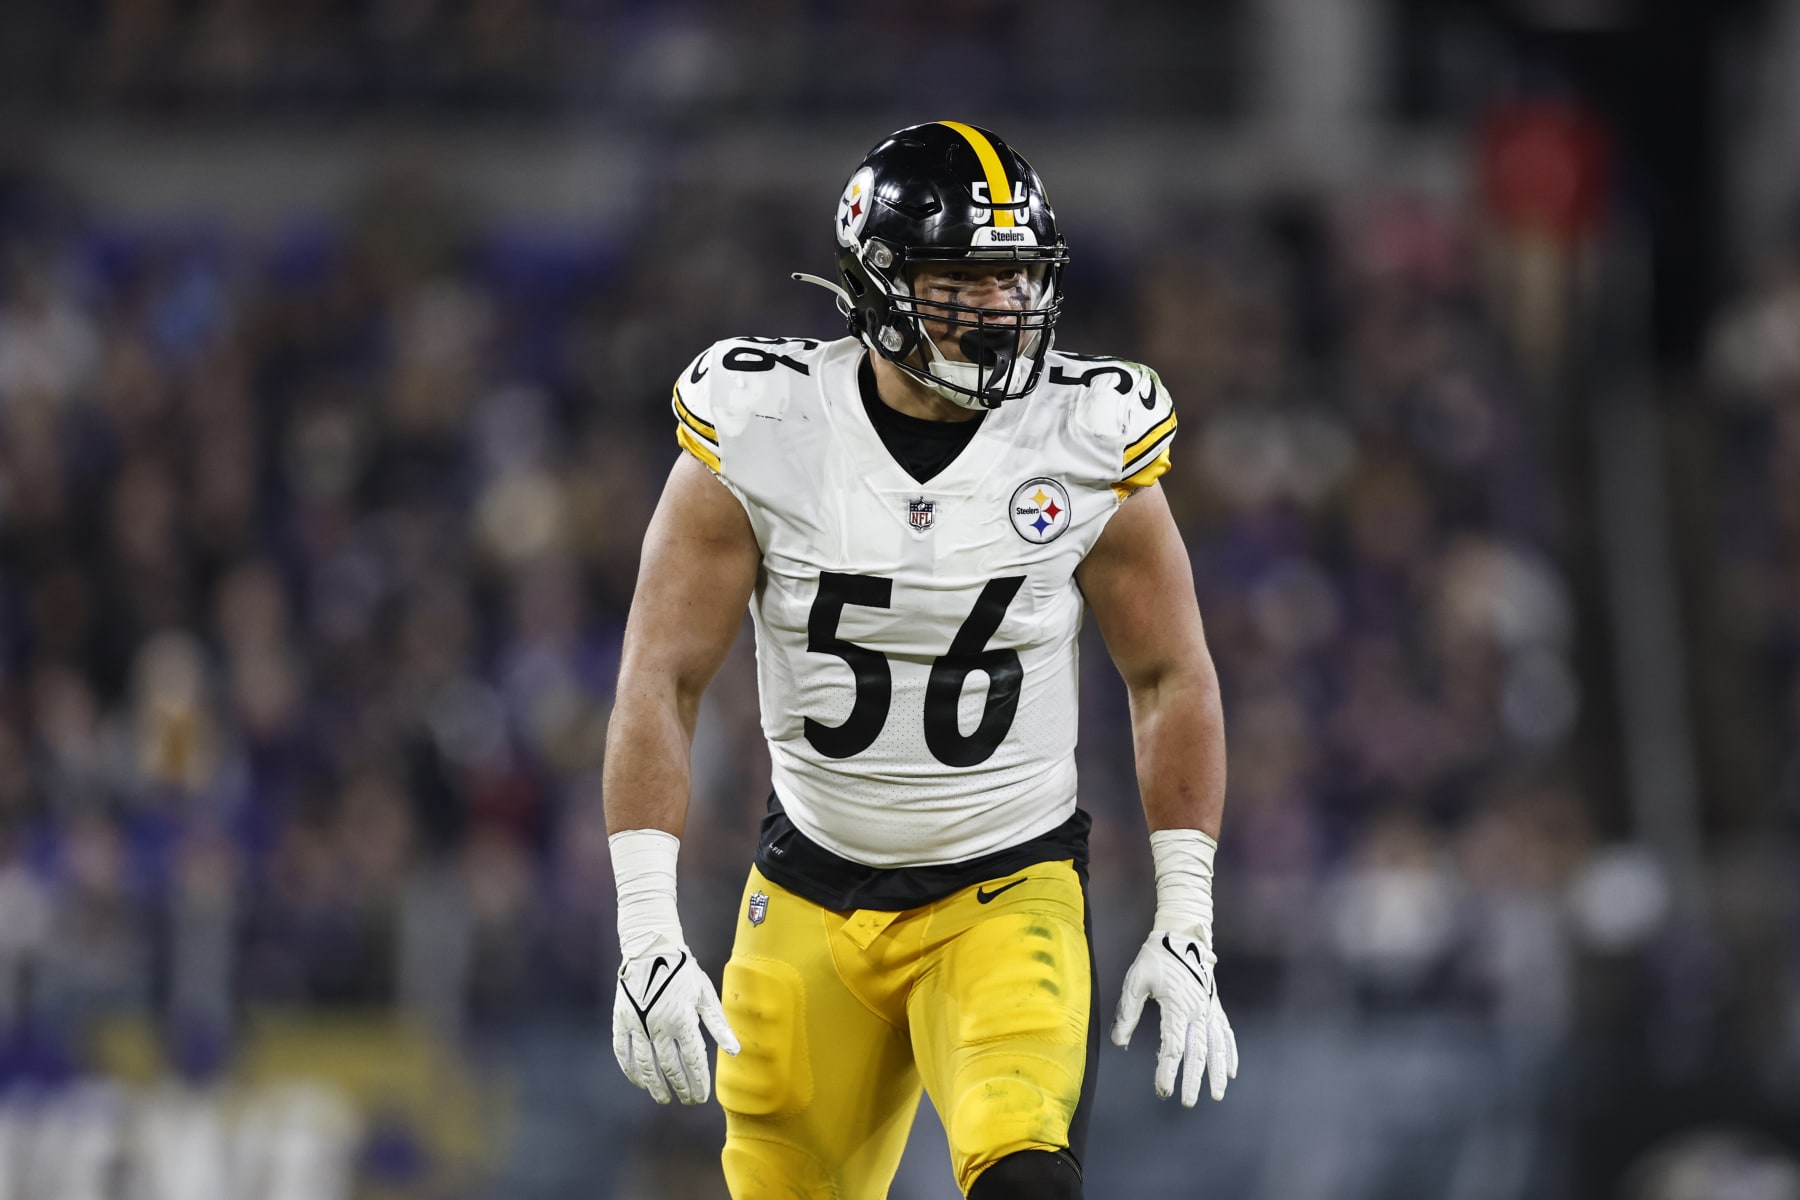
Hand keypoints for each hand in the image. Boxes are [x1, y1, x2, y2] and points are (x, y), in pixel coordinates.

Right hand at [612, 933, 739, 1104]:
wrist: (651, 949)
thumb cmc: (683, 970)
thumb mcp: (706, 994)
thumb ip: (719, 1024)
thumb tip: (735, 1051)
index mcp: (682, 1021)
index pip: (692, 1061)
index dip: (698, 1082)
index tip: (702, 1097)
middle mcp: (659, 1027)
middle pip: (670, 1068)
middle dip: (681, 1088)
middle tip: (687, 1101)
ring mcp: (638, 1026)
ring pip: (645, 1066)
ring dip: (655, 1086)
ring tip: (663, 1098)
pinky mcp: (622, 1021)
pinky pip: (623, 1052)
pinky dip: (630, 1070)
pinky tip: (639, 1081)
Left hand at [1111, 930, 1237, 1104]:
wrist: (1181, 933)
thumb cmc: (1155, 956)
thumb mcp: (1136, 981)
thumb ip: (1128, 1013)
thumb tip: (1119, 1043)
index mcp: (1178, 1007)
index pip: (1173, 1047)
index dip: (1168, 1070)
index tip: (1163, 1090)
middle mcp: (1198, 1011)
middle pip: (1198, 1052)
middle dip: (1194, 1079)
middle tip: (1188, 1102)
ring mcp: (1210, 1008)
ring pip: (1217, 1046)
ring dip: (1217, 1071)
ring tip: (1217, 1094)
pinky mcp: (1215, 1005)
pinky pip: (1226, 1032)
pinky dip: (1231, 1052)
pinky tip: (1231, 1070)